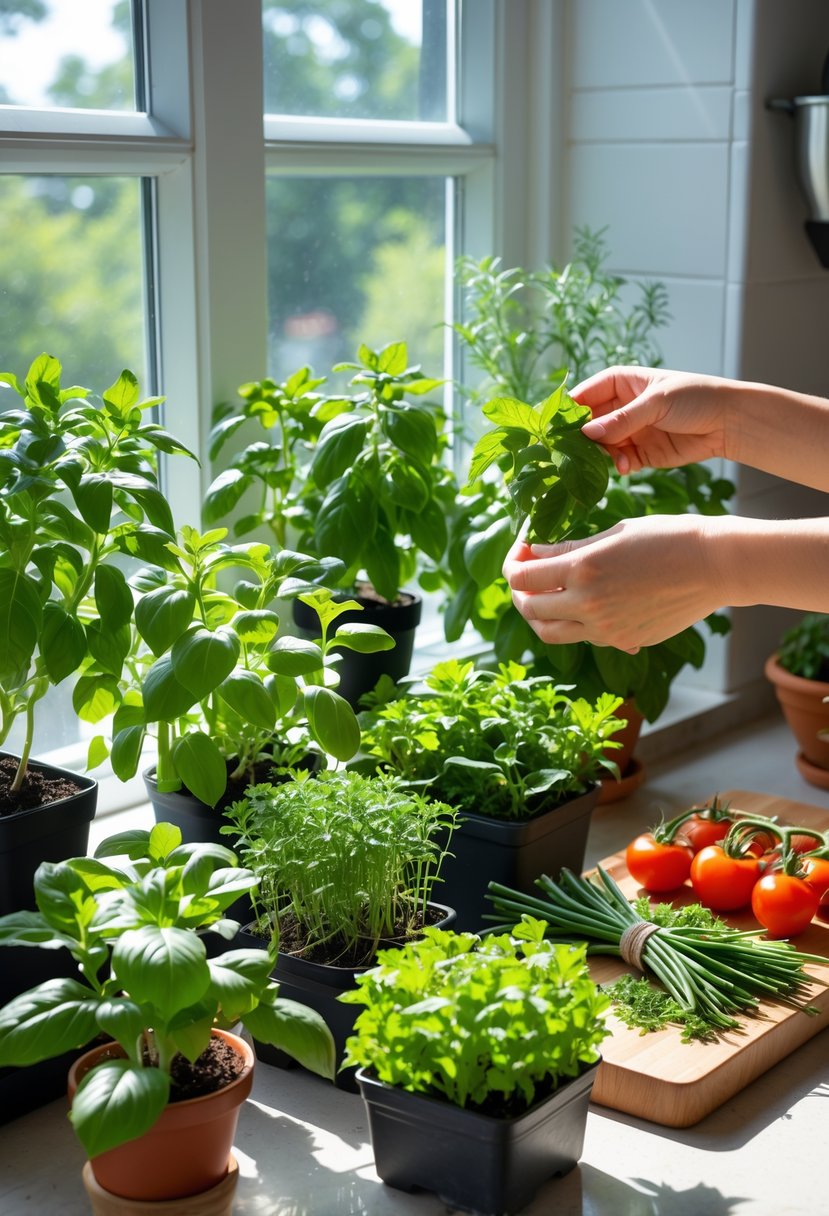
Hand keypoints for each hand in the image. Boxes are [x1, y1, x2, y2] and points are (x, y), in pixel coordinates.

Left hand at [502, 515, 725, 651]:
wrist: (715, 566)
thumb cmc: (667, 537)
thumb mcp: (613, 533)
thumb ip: (570, 549)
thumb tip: (535, 554)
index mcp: (582, 570)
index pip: (522, 577)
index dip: (514, 562)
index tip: (522, 549)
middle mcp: (588, 605)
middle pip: (529, 608)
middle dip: (520, 590)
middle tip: (526, 574)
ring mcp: (606, 629)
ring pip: (550, 632)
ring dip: (539, 614)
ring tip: (545, 594)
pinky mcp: (624, 641)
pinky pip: (585, 638)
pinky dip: (575, 623)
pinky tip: (585, 603)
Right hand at [573, 366, 731, 475]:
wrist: (729, 422)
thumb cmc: (695, 398)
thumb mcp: (657, 403)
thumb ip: (622, 420)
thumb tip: (587, 433)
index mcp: (620, 383)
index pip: (585, 394)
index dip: (570, 409)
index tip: (556, 426)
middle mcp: (620, 407)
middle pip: (588, 424)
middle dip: (581, 438)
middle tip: (574, 452)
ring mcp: (629, 431)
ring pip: (600, 446)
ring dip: (601, 456)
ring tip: (614, 460)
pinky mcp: (640, 453)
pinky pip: (618, 462)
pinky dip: (618, 466)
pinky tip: (625, 468)